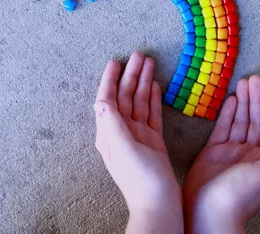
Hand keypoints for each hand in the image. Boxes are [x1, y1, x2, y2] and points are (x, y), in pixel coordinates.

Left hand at [94, 52, 182, 233]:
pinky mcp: (152, 141)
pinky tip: (154, 86)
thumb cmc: (140, 180)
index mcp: (109, 133)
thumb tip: (100, 101)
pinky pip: (151, 114)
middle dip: (130, 75)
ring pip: (138, 102)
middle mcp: (121, 132)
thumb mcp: (122, 149)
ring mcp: (138, 136)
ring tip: (149, 63)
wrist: (159, 204)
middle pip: (124, 97)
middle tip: (139, 54)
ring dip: (142, 82)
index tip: (115, 61)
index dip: (110, 80)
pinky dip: (152, 98)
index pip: (107, 100)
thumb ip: (112, 124)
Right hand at [183, 76, 259, 233]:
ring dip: (243, 103)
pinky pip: (223, 128)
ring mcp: (232, 152)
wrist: (209, 210)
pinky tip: (230, 100)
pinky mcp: (214, 152)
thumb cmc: (240, 195)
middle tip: (253, 79)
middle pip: (256, 121)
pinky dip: (227, 114)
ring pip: (240, 122)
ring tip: (242, 84)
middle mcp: (251, 154)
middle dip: (256, 100)